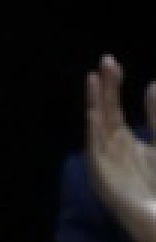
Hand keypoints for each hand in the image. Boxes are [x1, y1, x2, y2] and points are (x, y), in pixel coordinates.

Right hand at [85, 54, 155, 241]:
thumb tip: (152, 86)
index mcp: (125, 143)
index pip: (114, 108)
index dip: (112, 86)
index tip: (111, 63)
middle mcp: (112, 150)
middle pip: (105, 113)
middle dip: (103, 88)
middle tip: (104, 62)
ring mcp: (105, 164)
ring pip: (97, 128)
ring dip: (94, 104)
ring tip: (93, 80)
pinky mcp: (103, 179)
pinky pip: (95, 151)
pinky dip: (93, 131)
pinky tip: (94, 114)